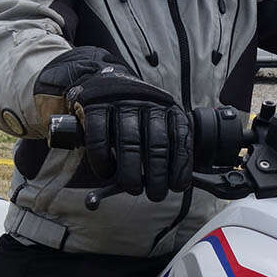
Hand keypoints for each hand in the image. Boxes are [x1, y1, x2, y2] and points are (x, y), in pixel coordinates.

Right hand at [65, 67, 191, 201]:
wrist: (104, 82)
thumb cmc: (136, 114)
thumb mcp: (159, 122)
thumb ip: (169, 146)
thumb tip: (178, 182)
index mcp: (169, 107)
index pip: (180, 138)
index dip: (181, 165)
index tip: (178, 186)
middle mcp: (149, 102)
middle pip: (156, 143)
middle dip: (157, 174)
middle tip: (155, 194)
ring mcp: (122, 102)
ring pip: (129, 142)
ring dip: (130, 171)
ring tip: (132, 188)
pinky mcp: (96, 105)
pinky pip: (99, 136)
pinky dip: (102, 159)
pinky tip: (106, 172)